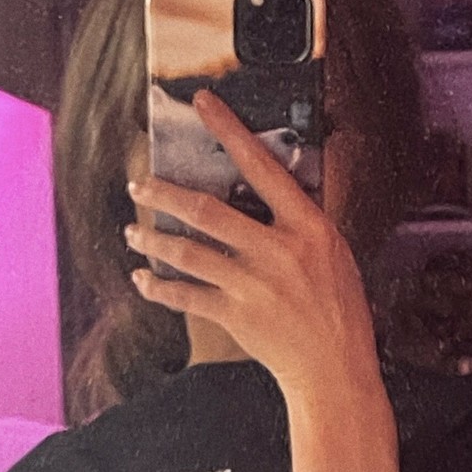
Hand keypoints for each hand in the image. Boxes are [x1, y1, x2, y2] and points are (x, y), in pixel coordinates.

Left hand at [124, 89, 380, 401]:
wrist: (335, 368)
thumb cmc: (338, 307)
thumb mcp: (334, 252)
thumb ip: (301, 219)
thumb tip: (268, 183)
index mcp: (309, 227)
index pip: (263, 166)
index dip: (230, 131)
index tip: (203, 104)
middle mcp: (278, 251)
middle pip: (207, 210)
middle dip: (164, 194)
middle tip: (139, 185)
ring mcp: (254, 285)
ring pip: (187, 252)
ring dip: (152, 239)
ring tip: (133, 231)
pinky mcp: (236, 316)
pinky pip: (185, 296)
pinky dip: (158, 287)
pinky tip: (142, 279)